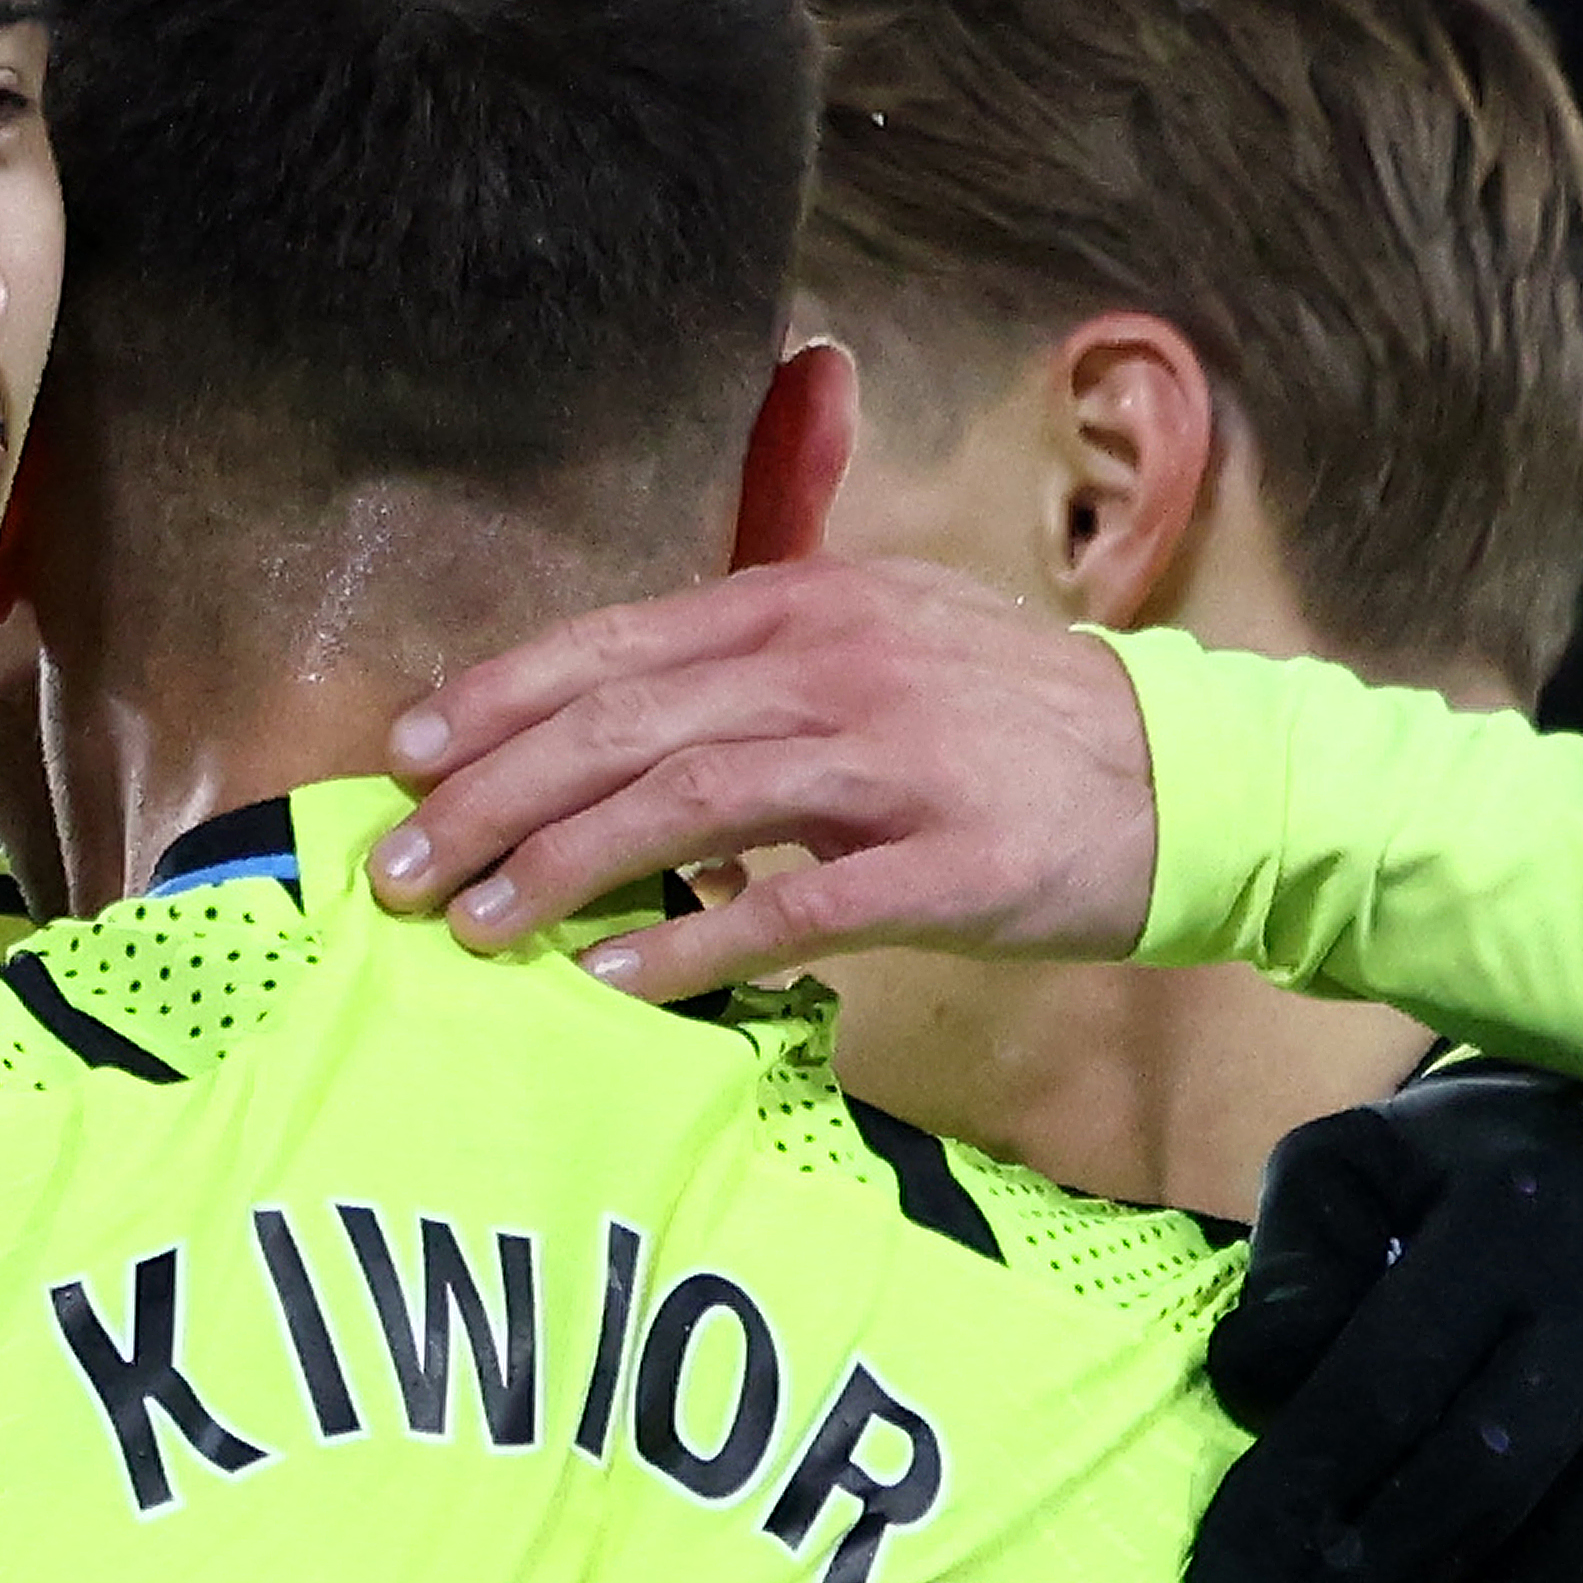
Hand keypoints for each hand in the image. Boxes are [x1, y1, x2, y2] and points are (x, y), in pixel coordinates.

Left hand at [369, 555, 1161, 999]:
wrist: (1184, 778)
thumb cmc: (1005, 717)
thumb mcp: (880, 633)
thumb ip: (752, 646)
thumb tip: (609, 691)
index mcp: (807, 603)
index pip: (615, 643)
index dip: (497, 699)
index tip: (403, 756)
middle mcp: (837, 664)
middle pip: (625, 724)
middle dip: (492, 798)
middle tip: (398, 869)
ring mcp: (895, 762)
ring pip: (689, 801)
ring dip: (564, 867)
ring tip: (476, 927)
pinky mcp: (946, 864)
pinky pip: (797, 909)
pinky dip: (697, 942)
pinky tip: (615, 979)